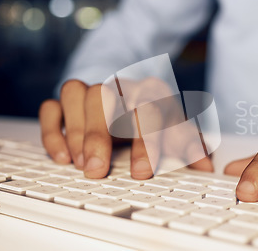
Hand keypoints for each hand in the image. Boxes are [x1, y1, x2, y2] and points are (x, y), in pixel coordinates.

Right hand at [39, 79, 212, 178]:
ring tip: (80, 164)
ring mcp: (92, 90)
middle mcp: (120, 86)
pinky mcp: (68, 101)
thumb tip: (205, 164)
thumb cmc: (156, 118)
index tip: (141, 172)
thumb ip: (189, 145)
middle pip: (106, 97)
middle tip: (97, 171)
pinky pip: (52, 106)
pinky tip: (62, 156)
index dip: (145, 142)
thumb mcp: (176, 130)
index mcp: (152, 92)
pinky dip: (54, 129)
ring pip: (77, 93)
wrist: (135, 95)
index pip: (148, 110)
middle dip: (100, 135)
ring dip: (77, 130)